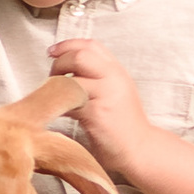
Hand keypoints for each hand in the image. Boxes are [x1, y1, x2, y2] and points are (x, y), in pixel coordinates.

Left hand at [44, 38, 152, 171]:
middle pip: (80, 55)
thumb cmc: (123, 124)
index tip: (52, 51)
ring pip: (72, 78)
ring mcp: (106, 94)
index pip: (90, 45)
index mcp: (117, 70)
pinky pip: (70, 102)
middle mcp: (114, 77)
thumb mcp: (115, 91)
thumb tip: (67, 67)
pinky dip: (60, 105)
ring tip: (56, 97)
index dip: (67, 45)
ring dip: (57, 85)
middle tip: (52, 77)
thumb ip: (98, 76)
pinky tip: (61, 113)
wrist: (141, 149)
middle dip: (59, 63)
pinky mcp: (96, 113)